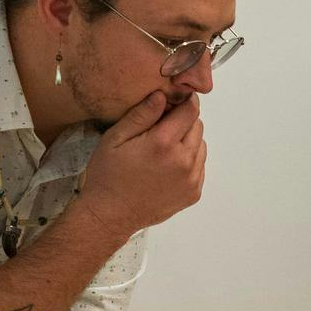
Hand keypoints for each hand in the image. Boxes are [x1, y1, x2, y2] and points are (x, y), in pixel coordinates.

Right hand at [77, 91, 206, 239]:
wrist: (111, 215)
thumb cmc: (108, 174)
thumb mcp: (115, 138)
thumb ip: (141, 115)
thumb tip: (162, 95)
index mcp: (164, 143)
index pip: (190, 111)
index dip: (185, 102)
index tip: (176, 101)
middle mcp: (183, 161)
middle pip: (198, 127)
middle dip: (184, 122)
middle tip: (163, 127)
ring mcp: (191, 179)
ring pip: (201, 146)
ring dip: (188, 141)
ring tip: (165, 149)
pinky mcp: (193, 193)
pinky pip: (200, 167)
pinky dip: (189, 161)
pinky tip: (168, 166)